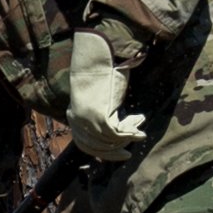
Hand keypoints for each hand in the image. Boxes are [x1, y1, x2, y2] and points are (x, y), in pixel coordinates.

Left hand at [60, 34, 146, 160]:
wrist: (96, 58)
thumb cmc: (99, 73)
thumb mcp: (98, 96)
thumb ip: (101, 112)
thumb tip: (114, 125)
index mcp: (73, 116)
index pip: (85, 145)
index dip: (102, 152)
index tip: (117, 153)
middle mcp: (77, 121)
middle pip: (96, 147)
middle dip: (114, 153)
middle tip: (128, 154)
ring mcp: (87, 120)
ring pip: (109, 141)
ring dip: (126, 139)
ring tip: (139, 132)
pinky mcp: (99, 117)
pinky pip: (116, 134)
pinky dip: (129, 134)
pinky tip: (139, 130)